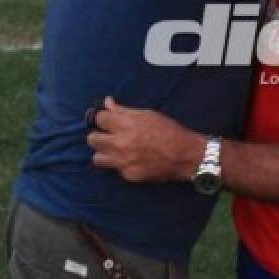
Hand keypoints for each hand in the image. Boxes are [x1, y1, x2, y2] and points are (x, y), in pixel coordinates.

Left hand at [86, 97, 204, 181]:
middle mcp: (120, 144)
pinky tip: (132, 160)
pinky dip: (120, 164)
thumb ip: (124, 110)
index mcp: (126, 125)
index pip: (99, 119)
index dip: (102, 118)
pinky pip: (115, 169)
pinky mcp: (128, 175)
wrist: (185, 156)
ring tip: (115, 150)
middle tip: (108, 135)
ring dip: (104, 152)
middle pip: (92, 139)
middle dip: (99, 135)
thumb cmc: (169, 131)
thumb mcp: (148, 115)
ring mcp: (123, 162)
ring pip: (97, 158)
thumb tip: (107, 103)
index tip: (107, 121)